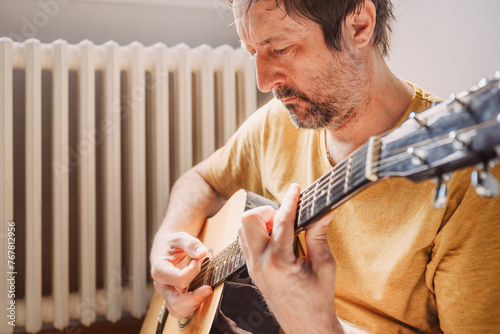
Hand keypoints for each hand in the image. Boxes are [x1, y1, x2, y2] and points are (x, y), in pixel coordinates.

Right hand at [150, 231, 212, 318]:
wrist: (165, 246)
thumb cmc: (171, 243)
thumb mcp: (180, 237)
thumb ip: (191, 244)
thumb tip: (202, 253)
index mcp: (160, 269)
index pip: (179, 279)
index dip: (194, 271)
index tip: (199, 259)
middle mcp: (161, 284)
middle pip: (175, 304)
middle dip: (194, 299)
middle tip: (208, 289)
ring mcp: (167, 292)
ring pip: (178, 311)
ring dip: (194, 305)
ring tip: (205, 291)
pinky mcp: (173, 295)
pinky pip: (182, 309)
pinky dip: (193, 305)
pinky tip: (201, 294)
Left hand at [238, 184, 341, 332]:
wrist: (305, 325)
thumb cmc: (317, 299)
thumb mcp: (324, 266)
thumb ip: (319, 236)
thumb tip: (324, 211)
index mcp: (280, 263)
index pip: (281, 223)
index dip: (290, 202)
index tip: (296, 189)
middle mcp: (260, 264)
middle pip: (248, 221)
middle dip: (266, 211)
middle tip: (285, 217)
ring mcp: (252, 268)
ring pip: (241, 229)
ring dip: (260, 222)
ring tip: (281, 229)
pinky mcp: (251, 270)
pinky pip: (244, 242)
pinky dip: (257, 233)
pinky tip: (275, 239)